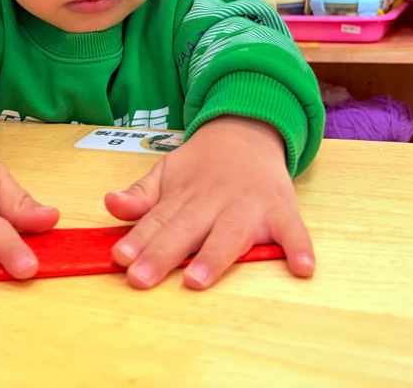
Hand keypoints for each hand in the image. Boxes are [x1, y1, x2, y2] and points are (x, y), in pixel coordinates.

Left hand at [104, 116, 313, 289]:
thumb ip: (140, 195)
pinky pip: (293, 231)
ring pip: (230, 234)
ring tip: (197, 280)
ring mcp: (249, 206)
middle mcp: (213, 202)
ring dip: (214, 256)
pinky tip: (301, 268)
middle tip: (141, 279)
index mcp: (183, 196)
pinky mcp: (282, 211)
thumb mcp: (166, 172)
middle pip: (185, 230)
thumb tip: (110, 204)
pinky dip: (299, 247)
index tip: (120, 260)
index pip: (156, 221)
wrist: (248, 132)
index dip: (138, 241)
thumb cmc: (202, 166)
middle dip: (163, 255)